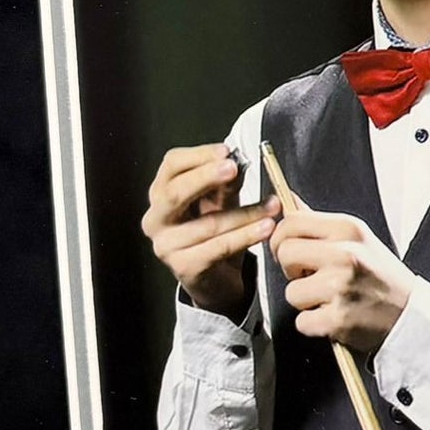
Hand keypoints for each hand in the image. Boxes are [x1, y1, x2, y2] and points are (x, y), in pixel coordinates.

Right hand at [142, 143, 279, 319]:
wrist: (216, 278)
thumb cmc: (215, 232)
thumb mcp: (222, 201)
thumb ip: (227, 183)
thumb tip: (238, 162)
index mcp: (161, 194)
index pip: (172, 165)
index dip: (199, 156)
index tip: (226, 151)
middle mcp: (156, 219)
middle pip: (175, 192)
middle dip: (206, 177)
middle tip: (234, 168)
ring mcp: (166, 245)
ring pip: (208, 223)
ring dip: (246, 213)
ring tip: (273, 205)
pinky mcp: (183, 267)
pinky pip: (218, 247)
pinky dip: (246, 236)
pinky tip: (267, 228)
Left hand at [271, 208, 416, 355]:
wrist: (410, 314)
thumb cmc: (382, 277)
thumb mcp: (359, 239)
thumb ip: (321, 224)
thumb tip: (289, 201)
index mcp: (349, 229)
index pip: (291, 222)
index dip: (282, 238)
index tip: (291, 251)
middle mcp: (346, 254)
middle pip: (285, 253)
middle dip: (292, 269)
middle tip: (313, 277)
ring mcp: (341, 286)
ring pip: (291, 291)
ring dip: (306, 301)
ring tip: (331, 298)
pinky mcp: (338, 318)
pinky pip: (301, 321)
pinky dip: (314, 325)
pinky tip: (335, 316)